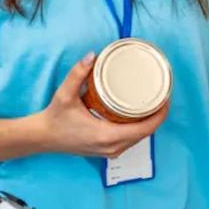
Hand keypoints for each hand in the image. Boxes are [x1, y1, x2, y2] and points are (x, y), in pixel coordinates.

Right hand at [36, 53, 168, 157]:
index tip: (165, 97)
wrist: (43, 138)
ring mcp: (110, 152)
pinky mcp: (107, 151)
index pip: (146, 129)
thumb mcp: (65, 94)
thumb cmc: (55, 119)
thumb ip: (78, 74)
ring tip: (152, 102)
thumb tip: (92, 55)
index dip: (160, 114)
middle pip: (146, 133)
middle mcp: (112, 147)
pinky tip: (139, 115)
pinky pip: (130, 140)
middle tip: (160, 94)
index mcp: (107, 136)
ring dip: (148, 123)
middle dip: (157, 115)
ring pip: (139, 138)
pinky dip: (138, 129)